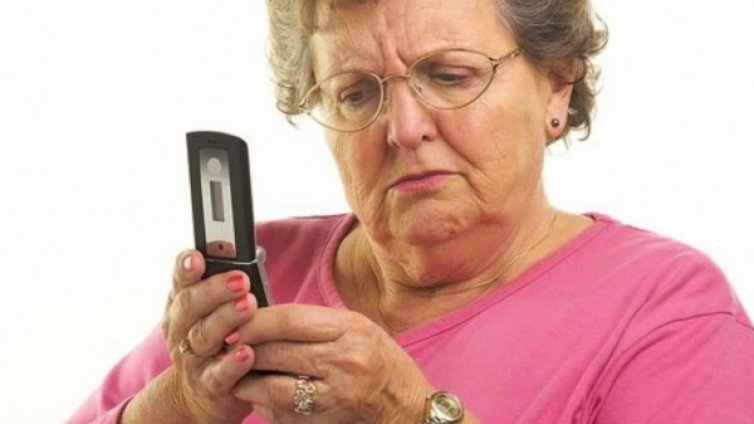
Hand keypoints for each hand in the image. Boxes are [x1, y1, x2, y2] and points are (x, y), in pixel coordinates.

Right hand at [162, 249, 258, 423]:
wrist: (203, 393)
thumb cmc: (219, 338)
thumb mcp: (214, 311)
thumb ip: (225, 286)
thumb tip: (251, 258)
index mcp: (182, 307)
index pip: (180, 282)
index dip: (185, 269)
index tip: (197, 257)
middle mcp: (182, 331)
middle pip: (190, 306)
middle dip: (215, 290)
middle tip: (240, 279)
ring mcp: (193, 359)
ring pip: (203, 336)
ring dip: (226, 318)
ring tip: (248, 304)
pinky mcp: (210, 385)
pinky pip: (219, 374)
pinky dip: (232, 363)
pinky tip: (246, 352)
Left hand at [232, 305, 431, 422]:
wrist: (409, 410)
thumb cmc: (384, 365)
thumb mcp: (360, 330)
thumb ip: (317, 324)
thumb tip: (267, 319)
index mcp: (352, 330)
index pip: (289, 319)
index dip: (255, 320)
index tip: (237, 320)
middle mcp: (344, 361)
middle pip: (276, 351)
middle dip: (244, 348)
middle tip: (227, 345)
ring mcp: (335, 395)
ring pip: (272, 386)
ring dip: (246, 379)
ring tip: (235, 372)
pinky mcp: (325, 421)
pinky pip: (281, 412)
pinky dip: (262, 403)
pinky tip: (257, 395)